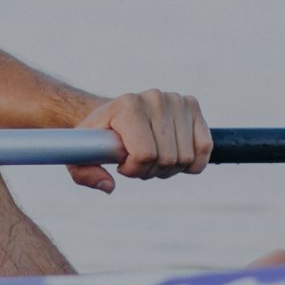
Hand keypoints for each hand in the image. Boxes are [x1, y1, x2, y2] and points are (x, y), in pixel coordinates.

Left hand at [67, 89, 209, 192]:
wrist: (115, 115)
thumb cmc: (98, 139)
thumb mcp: (80, 156)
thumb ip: (85, 174)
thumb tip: (108, 186)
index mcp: (127, 106)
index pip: (144, 154)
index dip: (133, 170)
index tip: (122, 164)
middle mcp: (154, 98)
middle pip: (166, 159)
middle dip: (151, 171)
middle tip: (137, 162)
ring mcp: (176, 100)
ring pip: (186, 158)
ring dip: (169, 168)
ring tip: (152, 156)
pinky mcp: (193, 106)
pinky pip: (205, 148)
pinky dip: (192, 163)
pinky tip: (175, 158)